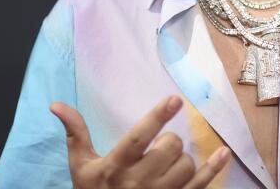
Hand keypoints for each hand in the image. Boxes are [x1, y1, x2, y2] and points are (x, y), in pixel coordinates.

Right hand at [50, 95, 229, 188]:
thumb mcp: (80, 166)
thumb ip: (75, 133)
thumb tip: (57, 105)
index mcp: (115, 168)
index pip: (139, 138)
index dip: (157, 117)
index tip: (174, 99)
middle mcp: (138, 183)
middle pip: (170, 148)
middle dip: (170, 141)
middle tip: (160, 146)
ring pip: (186, 165)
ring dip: (182, 159)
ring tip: (168, 163)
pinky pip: (200, 185)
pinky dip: (214, 168)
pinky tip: (222, 153)